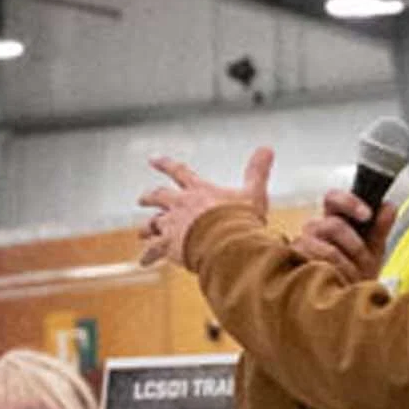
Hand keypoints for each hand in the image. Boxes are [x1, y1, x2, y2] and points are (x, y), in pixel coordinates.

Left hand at [135, 147, 274, 268]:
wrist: (228, 243)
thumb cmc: (241, 218)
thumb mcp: (253, 192)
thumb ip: (258, 171)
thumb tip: (268, 147)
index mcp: (198, 191)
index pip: (179, 172)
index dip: (165, 164)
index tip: (152, 159)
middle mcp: (181, 205)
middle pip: (159, 197)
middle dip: (149, 197)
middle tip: (140, 199)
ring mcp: (173, 225)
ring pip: (153, 224)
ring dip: (147, 227)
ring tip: (142, 233)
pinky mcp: (169, 245)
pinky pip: (154, 250)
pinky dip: (148, 255)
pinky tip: (143, 261)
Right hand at [289, 185, 383, 279]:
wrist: (345, 301)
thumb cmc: (357, 270)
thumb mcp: (373, 249)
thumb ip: (380, 228)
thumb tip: (390, 206)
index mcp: (333, 217)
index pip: (334, 198)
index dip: (349, 202)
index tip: (367, 215)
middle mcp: (314, 227)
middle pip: (335, 225)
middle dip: (357, 247)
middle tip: (366, 262)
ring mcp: (302, 245)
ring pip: (330, 251)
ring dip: (349, 267)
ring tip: (356, 278)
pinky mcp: (296, 264)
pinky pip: (321, 268)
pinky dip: (338, 277)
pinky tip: (342, 283)